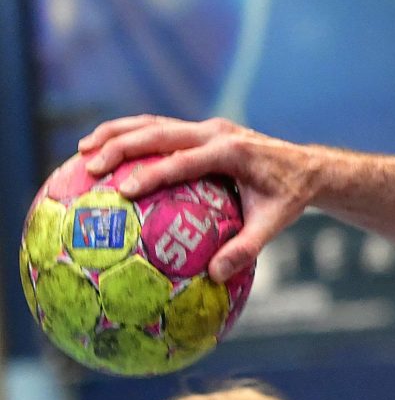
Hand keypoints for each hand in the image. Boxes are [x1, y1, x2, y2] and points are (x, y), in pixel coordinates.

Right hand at [78, 115, 318, 283]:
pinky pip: (160, 128)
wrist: (308, 167)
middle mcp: (216, 132)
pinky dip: (130, 135)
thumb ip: (246, 248)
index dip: (151, 174)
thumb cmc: (289, 198)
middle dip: (120, 147)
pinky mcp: (201, 129)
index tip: (122, 191)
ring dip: (116, 133)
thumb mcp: (274, 224)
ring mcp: (207, 127)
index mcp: (232, 152)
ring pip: (152, 122)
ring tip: (83, 151)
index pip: (183, 161)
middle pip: (158, 132)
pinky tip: (104, 151)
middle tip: (89, 167)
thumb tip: (215, 277)